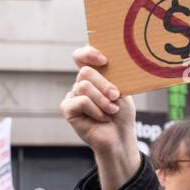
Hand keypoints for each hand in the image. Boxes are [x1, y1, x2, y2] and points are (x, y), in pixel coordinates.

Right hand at [61, 46, 138, 189]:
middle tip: (115, 97)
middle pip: (85, 71)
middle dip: (104, 84)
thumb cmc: (122, 114)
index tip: (103, 59)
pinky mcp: (67, 109)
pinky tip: (102, 118)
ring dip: (102, 100)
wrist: (120, 137)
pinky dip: (96, 110)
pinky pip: (81, 101)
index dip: (88, 53)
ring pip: (83, 86)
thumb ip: (112, 75)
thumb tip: (106, 60)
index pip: (82, 56)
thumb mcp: (122, 90)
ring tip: (111, 111)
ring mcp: (73, 95)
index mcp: (94, 75)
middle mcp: (81, 83)